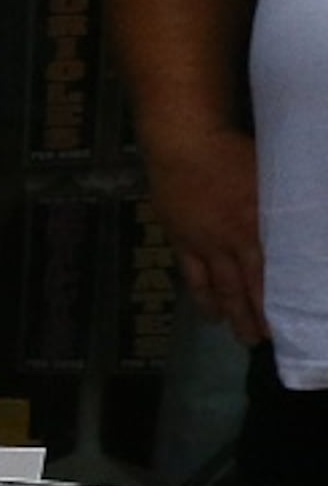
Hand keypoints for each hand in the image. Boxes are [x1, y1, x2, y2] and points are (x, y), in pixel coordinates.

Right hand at [146, 127, 267, 344]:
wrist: (184, 143)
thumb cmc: (233, 152)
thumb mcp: (271, 178)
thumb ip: (285, 206)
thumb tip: (305, 225)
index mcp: (255, 225)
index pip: (268, 272)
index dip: (273, 300)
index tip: (284, 324)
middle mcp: (229, 241)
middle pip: (241, 287)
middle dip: (251, 317)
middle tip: (258, 342)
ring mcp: (201, 243)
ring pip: (215, 286)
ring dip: (226, 312)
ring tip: (234, 332)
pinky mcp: (181, 239)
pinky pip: (190, 273)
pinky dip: (200, 294)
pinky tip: (206, 306)